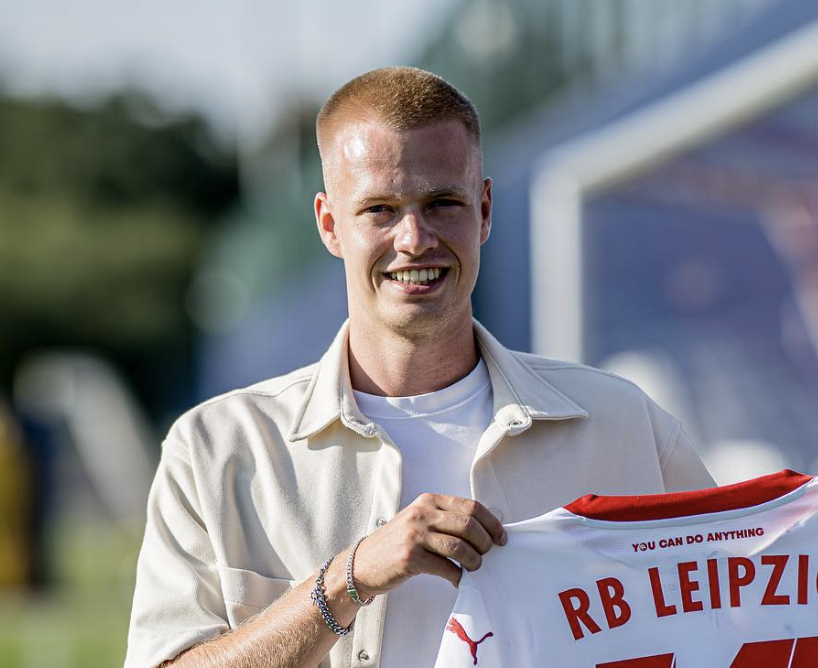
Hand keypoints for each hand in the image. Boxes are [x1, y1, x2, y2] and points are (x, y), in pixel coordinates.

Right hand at [349, 493, 506, 596]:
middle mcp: (422, 513)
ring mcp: (415, 534)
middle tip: (488, 555)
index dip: (491, 523)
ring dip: (474, 561)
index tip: (501, 537)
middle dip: (485, 543)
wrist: (362, 563)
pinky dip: (458, 577)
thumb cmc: (396, 544)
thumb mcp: (419, 521)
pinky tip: (459, 580)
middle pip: (469, 524)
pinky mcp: (410, 557)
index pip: (470, 506)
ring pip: (460, 546)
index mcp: (428, 501)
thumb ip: (446, 520)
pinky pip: (447, 567)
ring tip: (474, 569)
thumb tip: (484, 531)